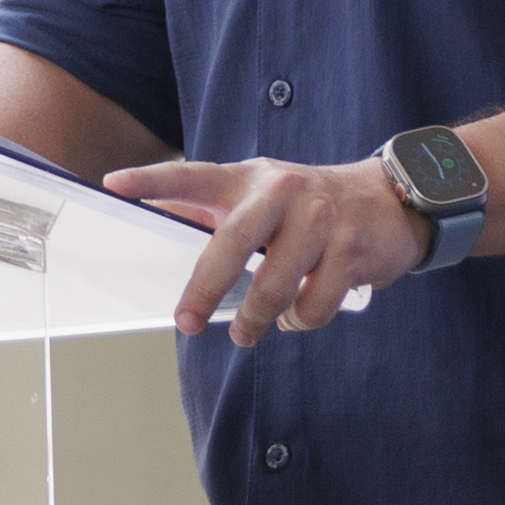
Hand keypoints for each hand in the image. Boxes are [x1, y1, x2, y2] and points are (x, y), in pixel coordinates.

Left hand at [104, 155, 432, 345]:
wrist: (390, 199)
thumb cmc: (312, 204)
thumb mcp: (264, 195)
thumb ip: (215, 208)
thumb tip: (157, 215)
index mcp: (252, 179)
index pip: (194, 175)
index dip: (153, 180)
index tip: (114, 184)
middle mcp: (284, 191)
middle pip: (233, 242)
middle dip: (205, 288)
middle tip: (187, 320)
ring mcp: (321, 218)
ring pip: (275, 286)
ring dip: (259, 319)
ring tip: (251, 330)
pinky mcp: (351, 248)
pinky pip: (313, 305)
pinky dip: (301, 320)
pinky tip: (300, 312)